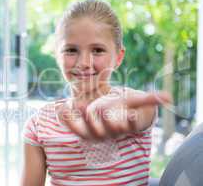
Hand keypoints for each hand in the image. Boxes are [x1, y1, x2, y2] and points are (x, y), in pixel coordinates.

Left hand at [57, 91, 171, 140]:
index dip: (126, 121)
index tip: (124, 112)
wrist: (113, 116)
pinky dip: (67, 120)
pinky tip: (60, 108)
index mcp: (121, 126)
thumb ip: (150, 99)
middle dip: (99, 122)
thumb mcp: (135, 101)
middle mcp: (108, 132)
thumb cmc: (125, 107)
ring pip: (86, 132)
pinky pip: (74, 128)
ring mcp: (94, 132)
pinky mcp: (82, 130)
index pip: (124, 126)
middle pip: (104, 131)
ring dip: (78, 121)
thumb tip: (168, 97)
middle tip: (91, 109)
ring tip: (73, 106)